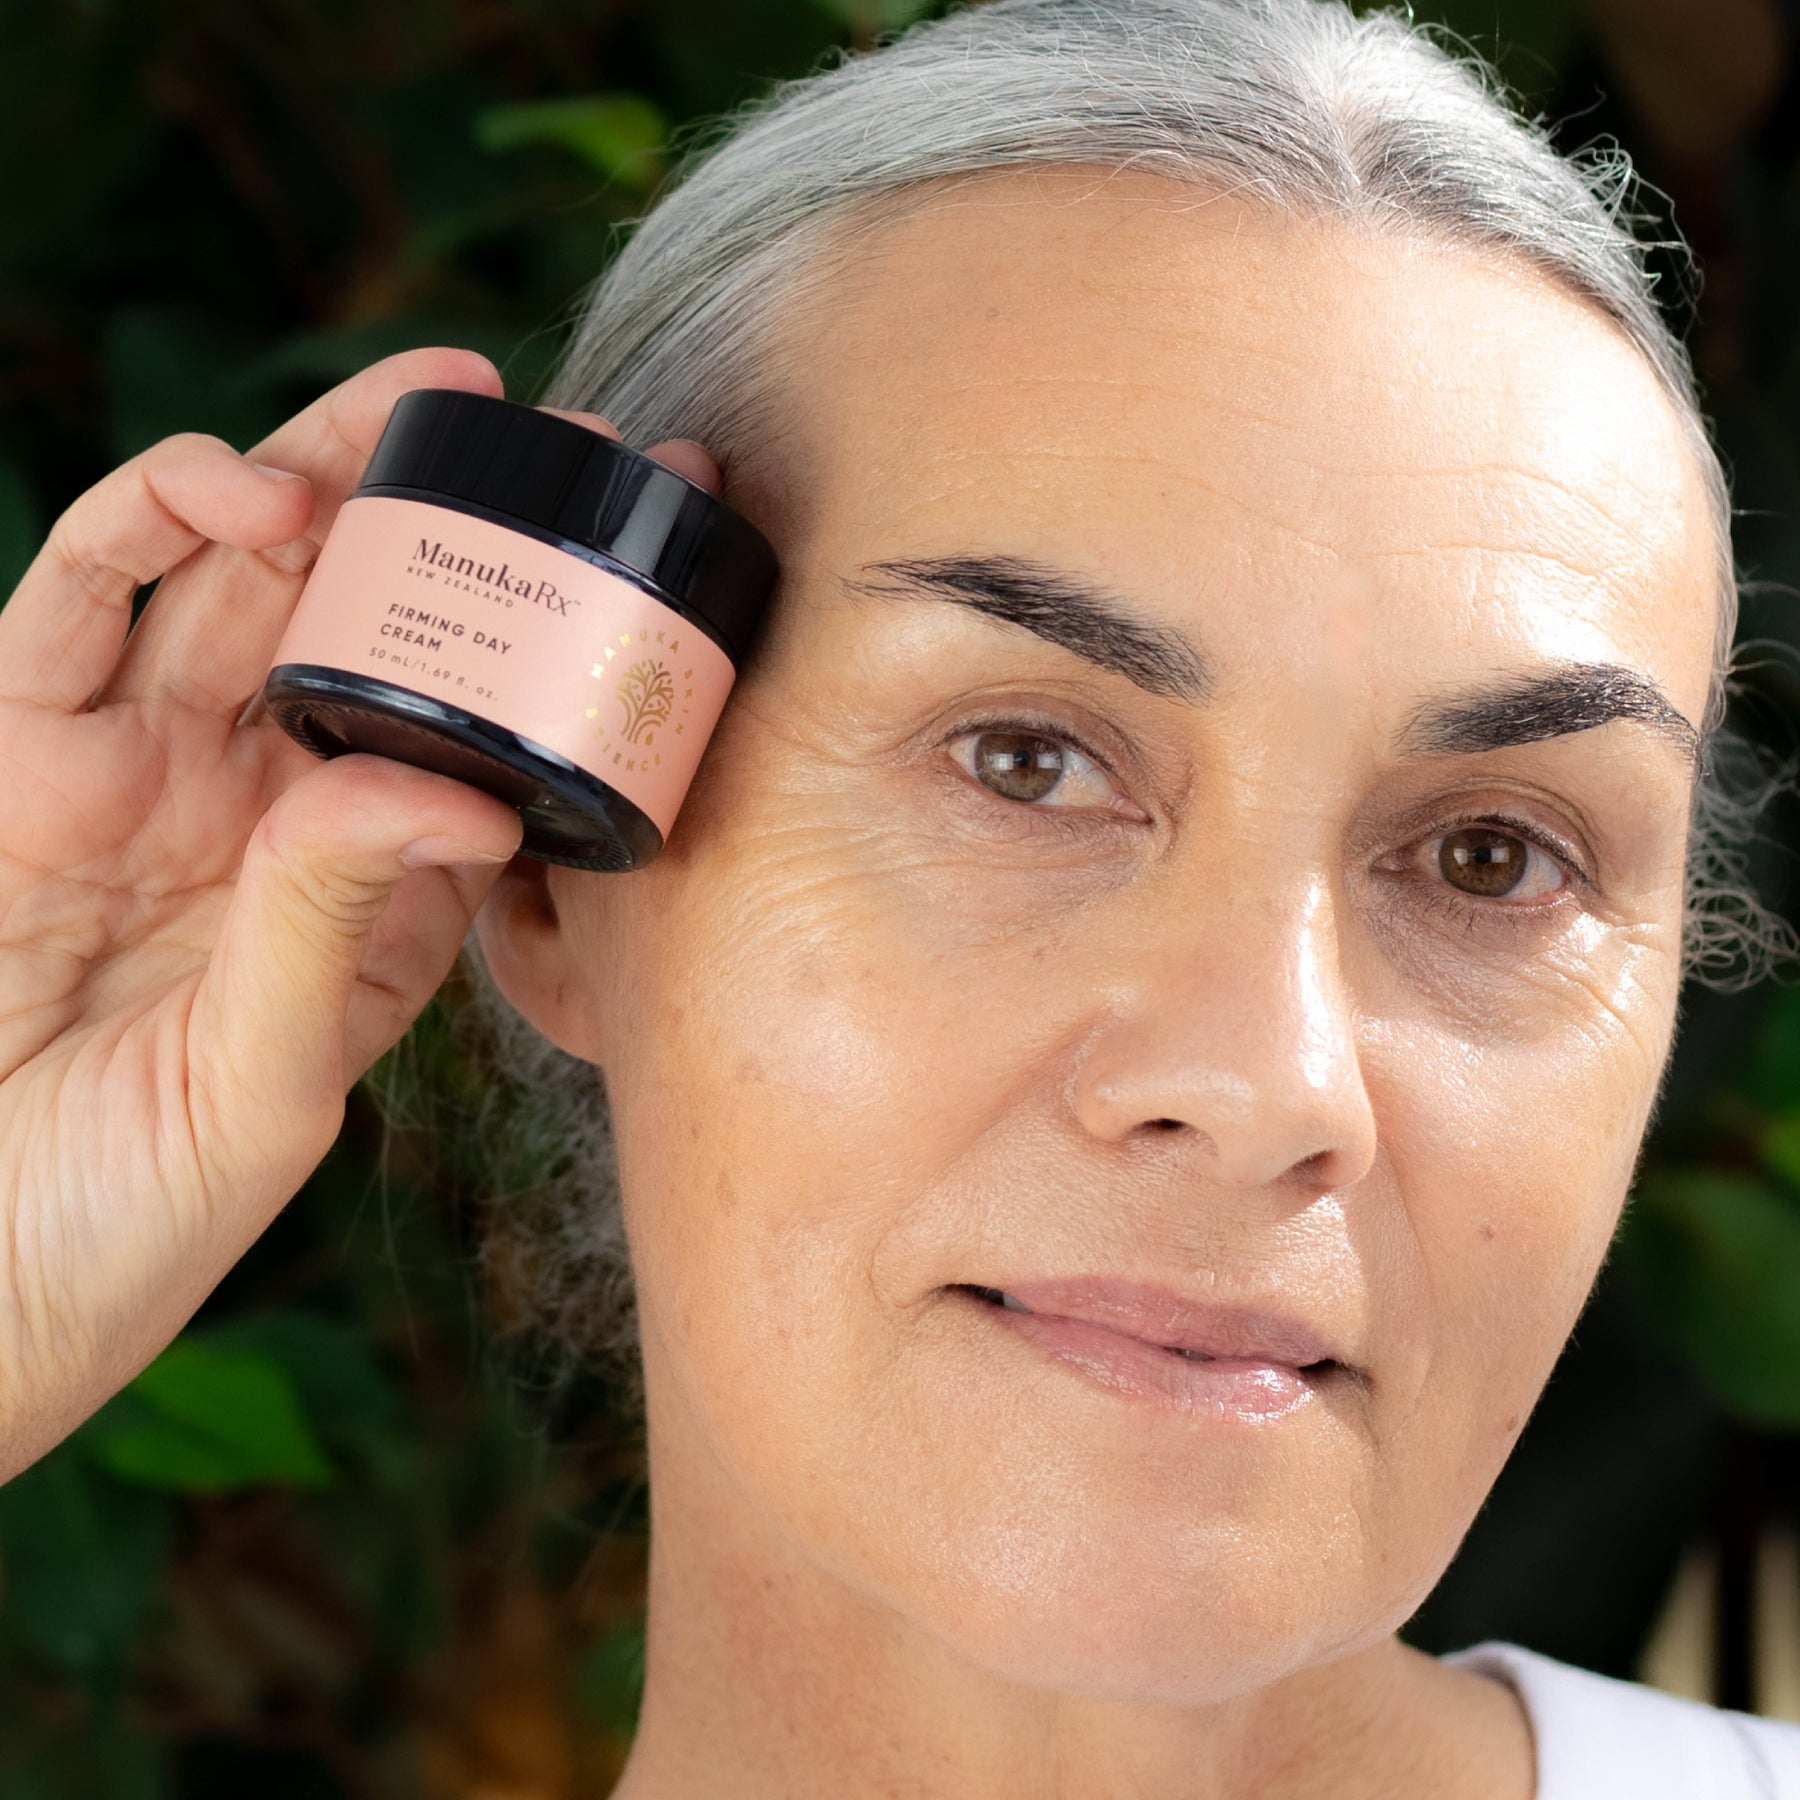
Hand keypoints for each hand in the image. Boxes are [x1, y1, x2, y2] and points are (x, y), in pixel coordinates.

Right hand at [0, 348, 718, 1481]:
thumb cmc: (123, 1220)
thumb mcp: (270, 1080)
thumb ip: (340, 926)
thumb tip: (459, 788)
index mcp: (355, 881)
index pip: (458, 723)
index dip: (541, 640)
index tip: (636, 564)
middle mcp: (256, 807)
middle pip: (354, 614)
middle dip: (445, 507)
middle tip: (554, 427)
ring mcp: (138, 771)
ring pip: (229, 574)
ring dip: (320, 472)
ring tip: (414, 407)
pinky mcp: (16, 757)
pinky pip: (75, 605)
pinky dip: (146, 523)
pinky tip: (240, 489)